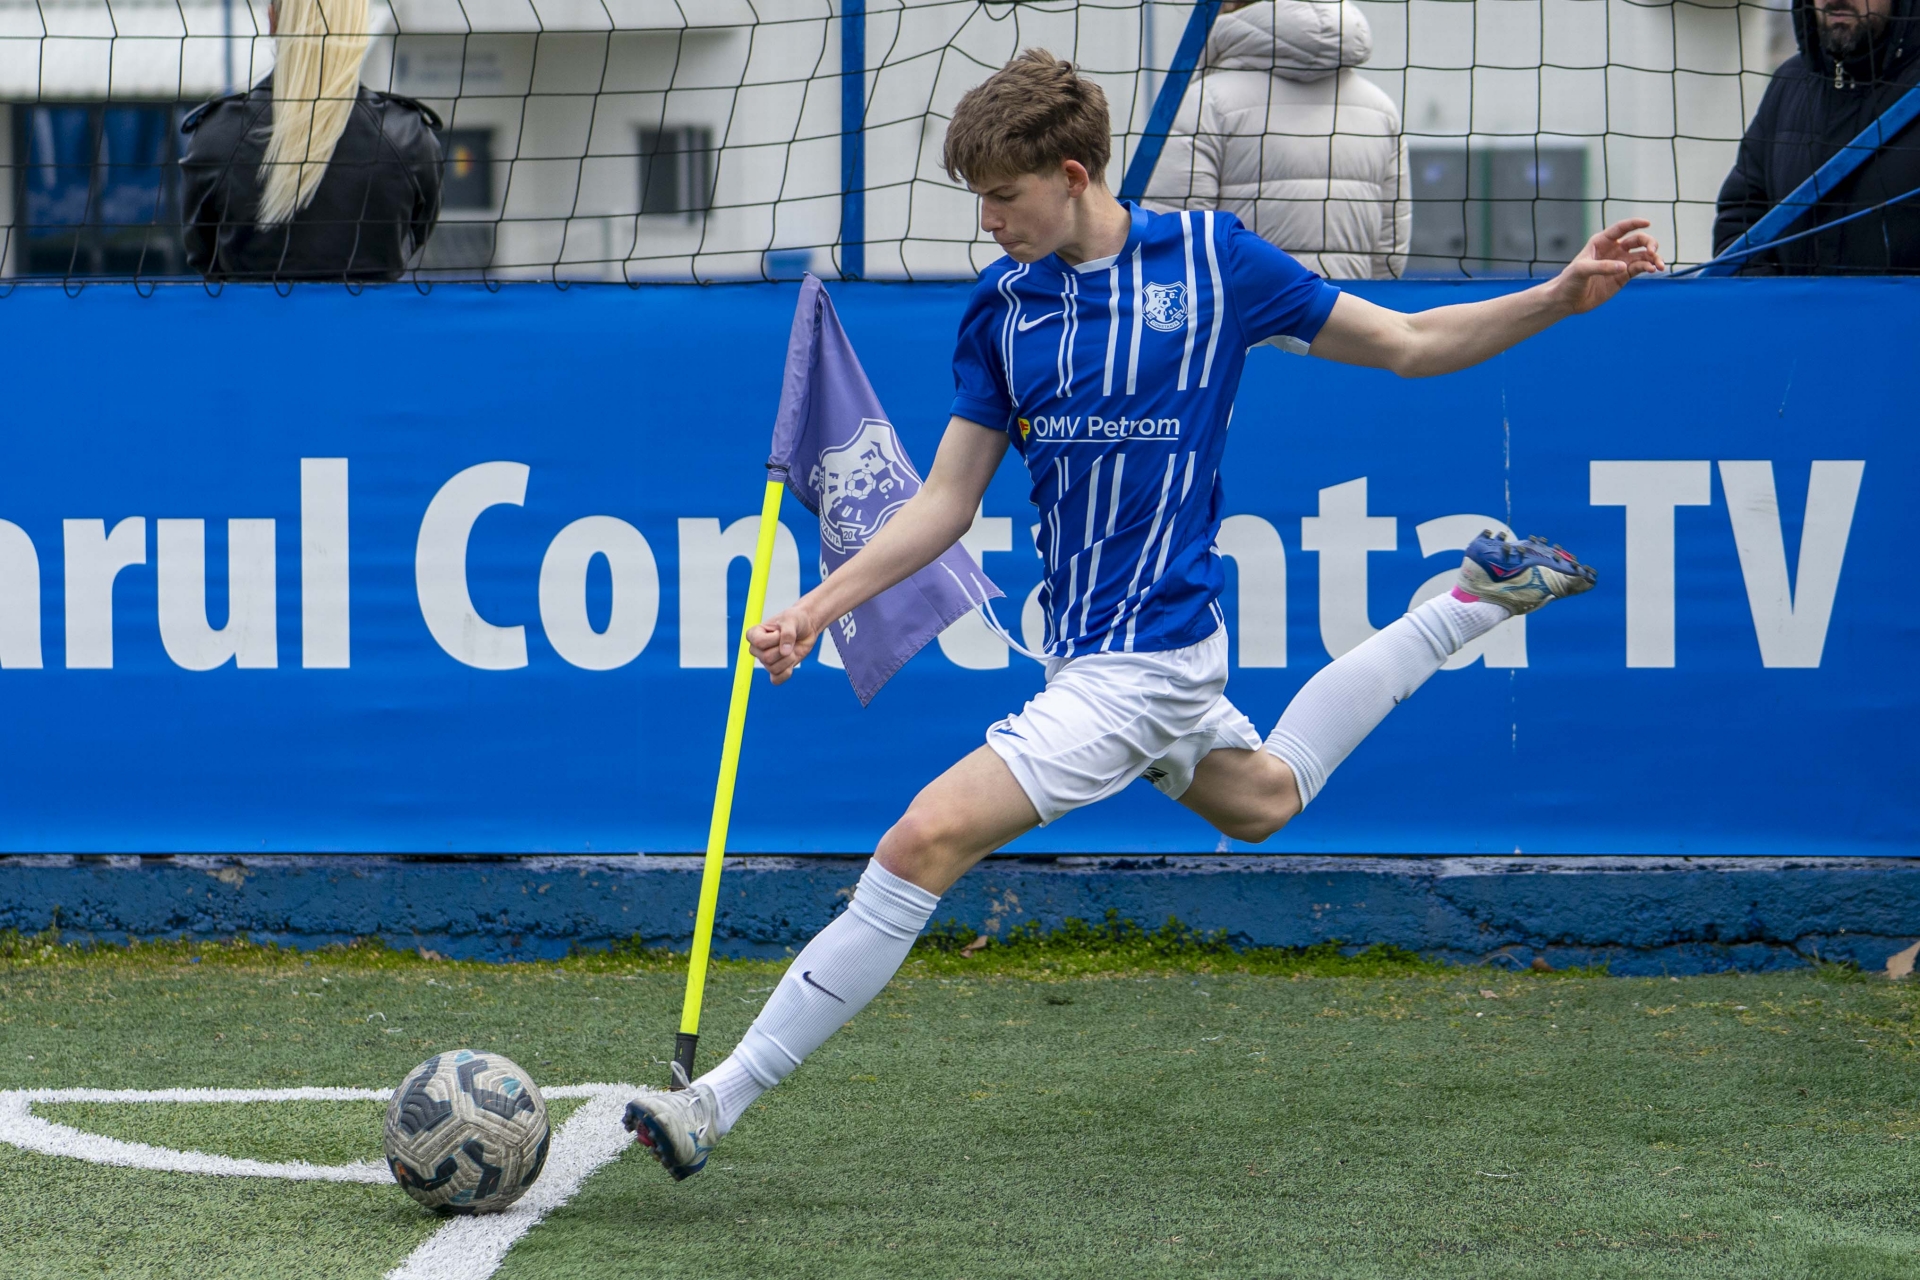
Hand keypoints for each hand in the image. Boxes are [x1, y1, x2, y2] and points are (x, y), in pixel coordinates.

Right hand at [748, 604, 818, 683]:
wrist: (807, 627)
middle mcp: (757, 649)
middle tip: (789, 641)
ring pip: (773, 668)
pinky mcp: (777, 669)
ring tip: (792, 649)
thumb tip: (784, 653)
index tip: (779, 631)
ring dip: (788, 659)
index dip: (774, 639)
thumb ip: (787, 634)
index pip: (758, 642)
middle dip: (783, 650)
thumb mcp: (791, 620)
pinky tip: (792, 661)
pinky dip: (786, 673)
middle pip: (766, 658)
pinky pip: (776, 680)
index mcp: (754, 634)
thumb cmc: (796, 620)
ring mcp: (766, 660)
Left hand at [1549, 219, 1666, 314]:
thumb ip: (1602, 267)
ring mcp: (1620, 263)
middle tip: (1653, 251)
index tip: (1647, 223)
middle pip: (1638, 240)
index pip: (1621, 228)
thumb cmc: (1570, 281)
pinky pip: (1640, 268)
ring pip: (1643, 255)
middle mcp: (1613, 250)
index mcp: (1602, 241)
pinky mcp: (1623, 277)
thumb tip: (1623, 266)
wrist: (1567, 300)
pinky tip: (1652, 270)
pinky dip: (1648, 267)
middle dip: (1649, 243)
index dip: (1635, 223)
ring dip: (1654, 258)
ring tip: (1660, 266)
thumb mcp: (1582, 270)